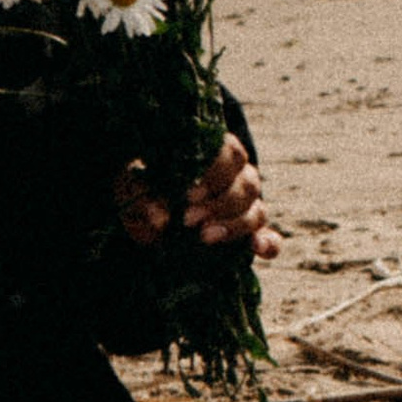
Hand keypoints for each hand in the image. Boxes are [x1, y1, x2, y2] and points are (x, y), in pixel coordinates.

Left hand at [115, 131, 280, 262]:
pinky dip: (268, 244)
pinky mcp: (246, 235)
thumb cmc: (139, 191)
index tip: (190, 194)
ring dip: (235, 225)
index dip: (216, 173)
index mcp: (213, 153)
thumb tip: (160, 219)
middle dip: (221, 204)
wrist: (143, 215)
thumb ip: (142, 199)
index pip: (231, 154)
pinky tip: (257, 248)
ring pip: (257, 210)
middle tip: (189, 219)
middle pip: (248, 184)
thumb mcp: (132, 190)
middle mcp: (235, 176)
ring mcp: (244, 206)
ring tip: (206, 237)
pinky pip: (269, 239)